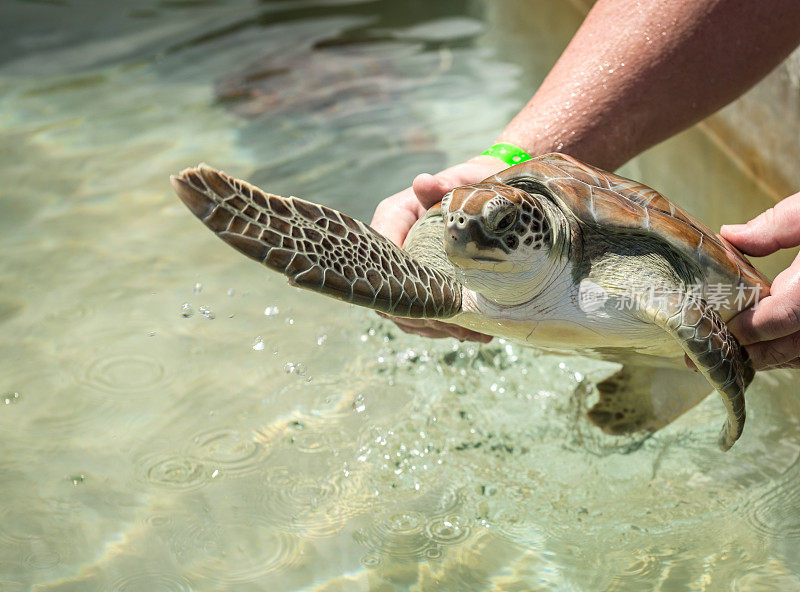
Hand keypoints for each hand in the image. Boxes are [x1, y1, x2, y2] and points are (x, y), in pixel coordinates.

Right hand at [370, 155, 505, 341]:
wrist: (490, 195)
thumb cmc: (476, 183)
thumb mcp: (468, 179)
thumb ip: (447, 183)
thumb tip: (423, 183)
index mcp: (396, 216)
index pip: (380, 253)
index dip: (397, 282)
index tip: (431, 299)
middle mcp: (395, 244)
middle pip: (390, 290)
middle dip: (421, 314)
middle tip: (457, 326)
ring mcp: (406, 268)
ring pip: (404, 309)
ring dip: (435, 327)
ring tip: (470, 333)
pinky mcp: (421, 284)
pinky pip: (421, 314)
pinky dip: (444, 327)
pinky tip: (474, 333)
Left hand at [721, 191, 799, 369]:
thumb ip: (779, 224)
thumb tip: (731, 236)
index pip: (784, 315)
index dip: (751, 328)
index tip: (723, 329)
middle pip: (794, 347)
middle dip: (754, 353)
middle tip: (715, 354)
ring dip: (777, 359)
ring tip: (740, 356)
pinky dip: (799, 355)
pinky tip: (777, 349)